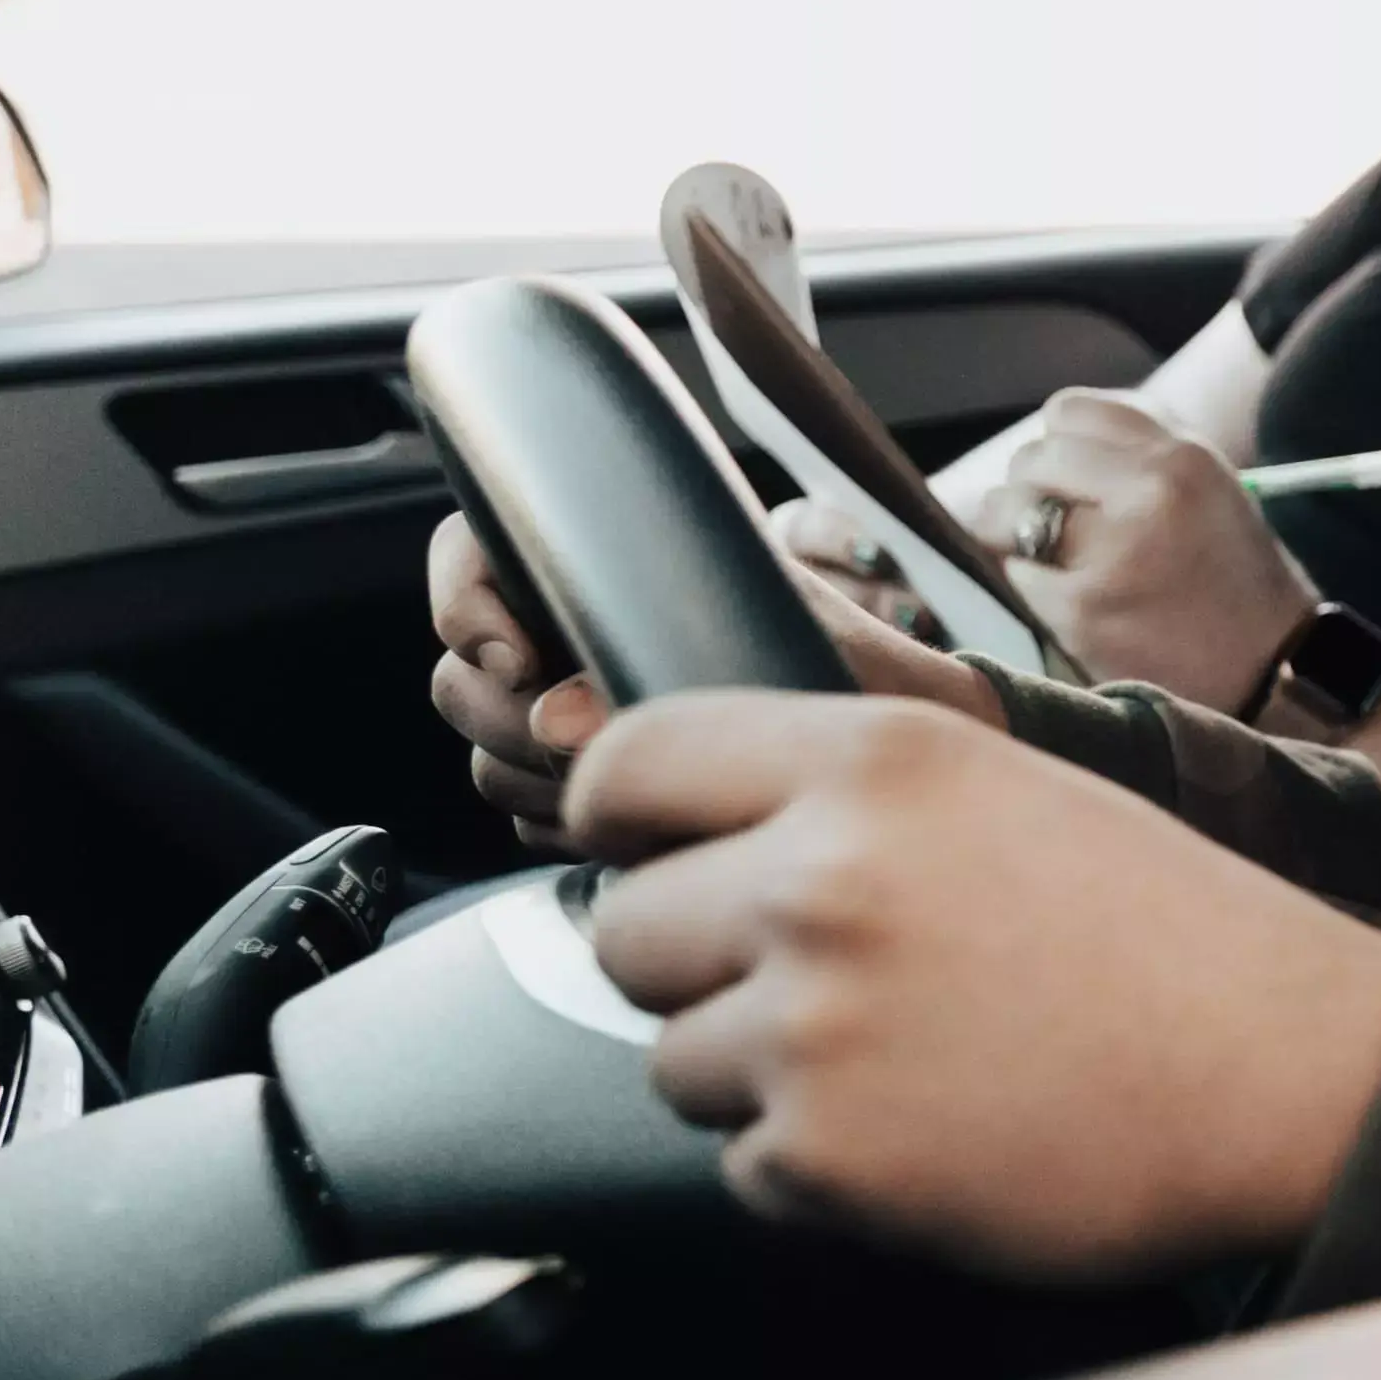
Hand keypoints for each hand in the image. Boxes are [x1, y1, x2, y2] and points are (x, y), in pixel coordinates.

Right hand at [427, 506, 998, 843]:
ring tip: (621, 787)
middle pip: (465, 668)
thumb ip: (691, 671)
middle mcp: (589, 634)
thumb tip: (568, 715)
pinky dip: (559, 827)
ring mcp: (580, 711)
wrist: (916, 758)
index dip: (465, 596)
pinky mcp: (590, 787)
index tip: (514, 655)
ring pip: (487, 748)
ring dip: (534, 779)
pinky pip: (524, 812)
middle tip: (575, 747)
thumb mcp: (805, 650)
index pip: (478, 548)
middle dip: (505, 716)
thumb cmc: (878, 682)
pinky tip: (627, 831)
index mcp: (627, 567)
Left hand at [566, 690, 1380, 1281]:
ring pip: (673, 1061)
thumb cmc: (1183, 940)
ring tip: (909, 1065)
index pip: (630, 766)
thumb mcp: (1012, 792)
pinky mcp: (824, 1156)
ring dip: (761, 1077)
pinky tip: (938, 1133)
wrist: (1297, 1075)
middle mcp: (821, 879)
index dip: (625, 821)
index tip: (649, 854)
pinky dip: (822, 1167)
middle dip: (700, 968)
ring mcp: (811, 1023)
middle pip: (625, 930)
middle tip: (827, 990)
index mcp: (876, 761)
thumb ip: (852, 798)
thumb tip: (708, 840)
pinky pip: (747, 1165)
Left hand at [977, 390, 1314, 712]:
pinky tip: (1071, 601)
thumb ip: (1141, 450)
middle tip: (1061, 527)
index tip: (1071, 476)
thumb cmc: (1235, 575)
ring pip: (1005, 511)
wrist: (1270, 667)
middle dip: (1033, 492)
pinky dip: (1033, 587)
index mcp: (1182, 455)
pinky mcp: (1081, 609)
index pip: (1067, 411)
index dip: (1059, 445)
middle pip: (1031, 459)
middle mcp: (1147, 491)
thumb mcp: (1210, 486)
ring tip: (1052, 558)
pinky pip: (1017, 575)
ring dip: (1015, 534)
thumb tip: (1054, 435)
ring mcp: (1110, 551)